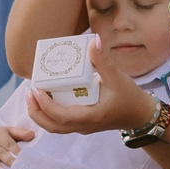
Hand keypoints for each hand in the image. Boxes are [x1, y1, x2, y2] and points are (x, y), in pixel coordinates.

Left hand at [26, 54, 163, 142]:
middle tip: (29, 91)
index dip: (45, 104)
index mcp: (91, 117)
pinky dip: (50, 113)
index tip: (35, 89)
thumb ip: (103, 61)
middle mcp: (84, 126)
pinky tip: (47, 97)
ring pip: (55, 127)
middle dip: (36, 111)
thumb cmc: (130, 98)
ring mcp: (83, 127)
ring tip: (34, 94)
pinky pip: (61, 123)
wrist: (141, 115)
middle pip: (52, 127)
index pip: (61, 116)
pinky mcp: (84, 124)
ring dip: (41, 113)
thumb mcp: (118, 78)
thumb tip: (93, 41)